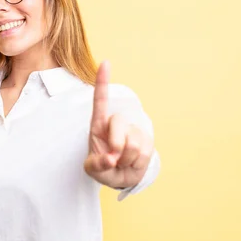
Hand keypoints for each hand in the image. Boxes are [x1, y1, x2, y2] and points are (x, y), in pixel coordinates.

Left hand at [84, 61, 153, 188]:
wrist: (121, 177)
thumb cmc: (103, 169)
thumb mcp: (94, 170)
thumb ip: (97, 165)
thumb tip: (111, 159)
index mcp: (98, 126)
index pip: (100, 101)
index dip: (103, 82)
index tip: (106, 63)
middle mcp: (115, 124)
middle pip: (118, 123)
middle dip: (116, 144)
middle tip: (113, 160)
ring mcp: (132, 131)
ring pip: (133, 142)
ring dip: (127, 159)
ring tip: (122, 162)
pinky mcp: (146, 139)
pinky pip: (145, 152)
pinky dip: (137, 163)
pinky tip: (132, 163)